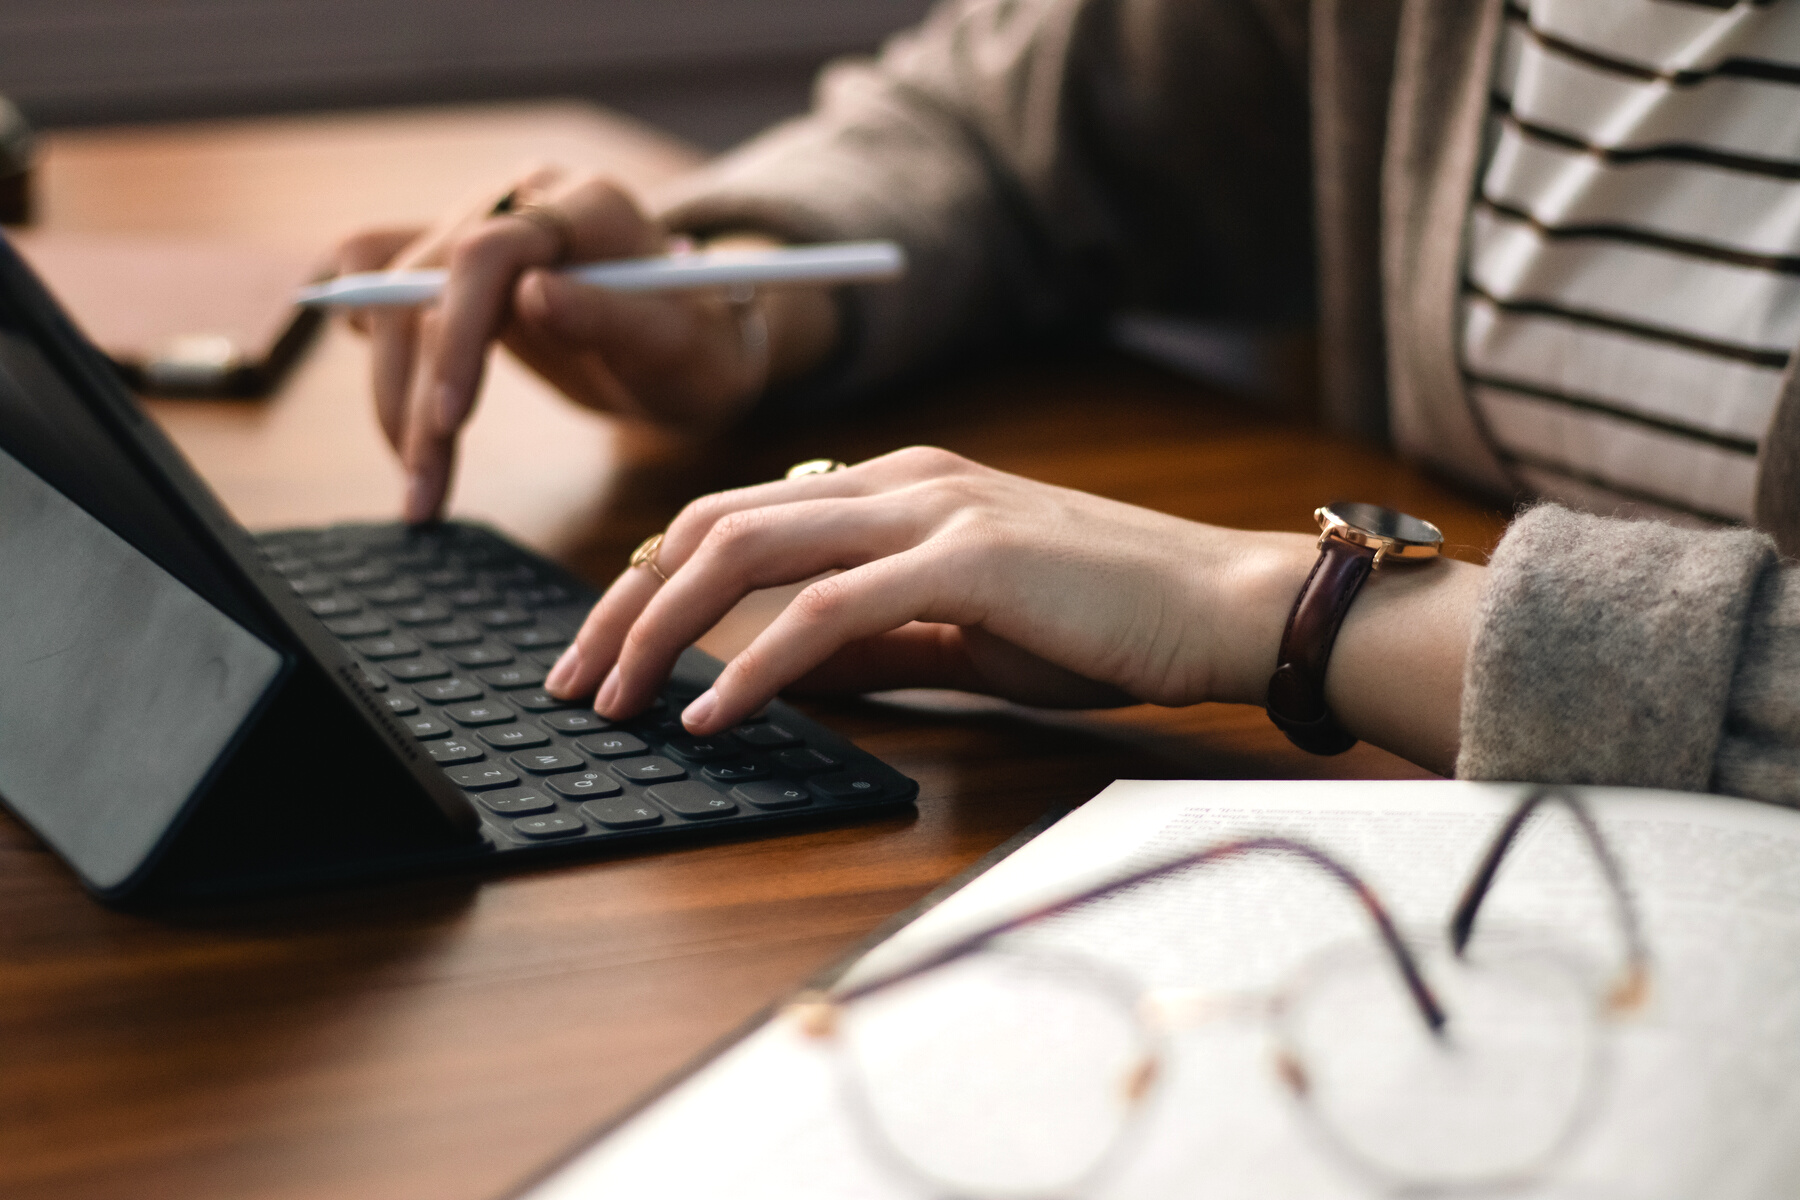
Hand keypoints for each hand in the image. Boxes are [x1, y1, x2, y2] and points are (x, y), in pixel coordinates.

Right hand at [329, 169, 839, 522]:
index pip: (488, 251)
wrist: (687, 349)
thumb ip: (613, 317)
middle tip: (425, 492)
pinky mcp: (451, 264)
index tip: (450, 422)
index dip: (458, 335)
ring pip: (390, 296)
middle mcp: (521, 201)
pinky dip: (377, 352)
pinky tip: (397, 416)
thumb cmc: (695, 351)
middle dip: (416, 395)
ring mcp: (478, 225)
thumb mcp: (679, 348)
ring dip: (390, 394)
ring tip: (419, 485)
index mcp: (586, 206)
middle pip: (425, 283)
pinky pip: (380, 287)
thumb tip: (531, 293)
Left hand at [545, 446, 1321, 725]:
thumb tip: (779, 675)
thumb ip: (873, 644)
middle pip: (712, 523)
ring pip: (748, 550)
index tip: (611, 648)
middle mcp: (901, 480)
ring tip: (617, 700)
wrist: (1226, 605)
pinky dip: (752, 662)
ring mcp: (931, 508)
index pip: (738, 516)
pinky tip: (711, 712)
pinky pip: (824, 610)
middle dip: (624, 603)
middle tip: (576, 679)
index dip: (656, 580)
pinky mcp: (966, 557)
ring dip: (662, 629)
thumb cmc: (1108, 621)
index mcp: (898, 488)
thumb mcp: (967, 634)